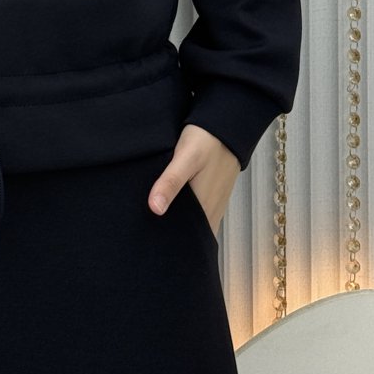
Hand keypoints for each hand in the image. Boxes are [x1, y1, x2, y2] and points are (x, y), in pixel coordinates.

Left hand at [147, 123, 239, 239]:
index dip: (170, 245)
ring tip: (154, 226)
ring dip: (177, 225)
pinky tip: (170, 206)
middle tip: (147, 237)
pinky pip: (198, 213)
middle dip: (171, 237)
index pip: (187, 240)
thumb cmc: (206, 141)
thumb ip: (170, 182)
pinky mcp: (212, 195)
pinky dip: (185, 214)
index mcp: (204, 209)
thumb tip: (154, 209)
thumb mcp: (185, 159)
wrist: (227, 125)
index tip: (151, 247)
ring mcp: (213, 204)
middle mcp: (211, 212)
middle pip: (189, 234)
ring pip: (193, 224)